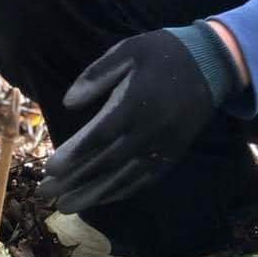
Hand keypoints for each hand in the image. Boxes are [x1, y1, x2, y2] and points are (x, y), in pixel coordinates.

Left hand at [36, 29, 221, 213]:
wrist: (211, 64)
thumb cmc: (163, 53)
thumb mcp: (128, 50)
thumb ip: (96, 75)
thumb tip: (68, 103)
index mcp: (135, 104)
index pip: (99, 137)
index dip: (74, 155)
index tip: (49, 168)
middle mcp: (149, 131)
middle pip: (107, 163)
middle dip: (74, 181)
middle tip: (45, 193)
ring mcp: (162, 146)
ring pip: (124, 177)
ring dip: (93, 194)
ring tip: (66, 206)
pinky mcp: (172, 153)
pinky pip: (144, 179)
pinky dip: (121, 191)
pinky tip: (101, 199)